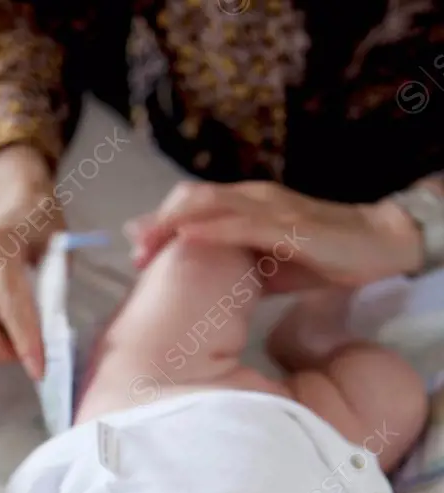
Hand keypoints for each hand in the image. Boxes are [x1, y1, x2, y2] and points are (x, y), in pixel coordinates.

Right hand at [0, 145, 65, 378]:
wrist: (13, 192)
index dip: (25, 342)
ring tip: (20, 338)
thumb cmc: (41, 217)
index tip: (39, 371)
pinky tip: (8, 325)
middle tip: (29, 353)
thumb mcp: (59, 247)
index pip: (10, 306)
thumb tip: (52, 334)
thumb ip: (54, 288)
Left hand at [124, 181, 423, 290]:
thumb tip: (194, 277)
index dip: (160, 223)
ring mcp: (271, 208)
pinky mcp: (290, 226)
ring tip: (146, 244)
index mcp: (246, 205)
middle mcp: (254, 198)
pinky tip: (189, 236)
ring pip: (212, 204)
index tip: (135, 250)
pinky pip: (245, 223)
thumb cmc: (319, 256)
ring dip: (174, 224)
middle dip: (159, 224)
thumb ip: (231, 262)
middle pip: (193, 198)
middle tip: (134, 253)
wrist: (376, 245)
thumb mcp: (265, 263)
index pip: (193, 204)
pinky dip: (213, 228)